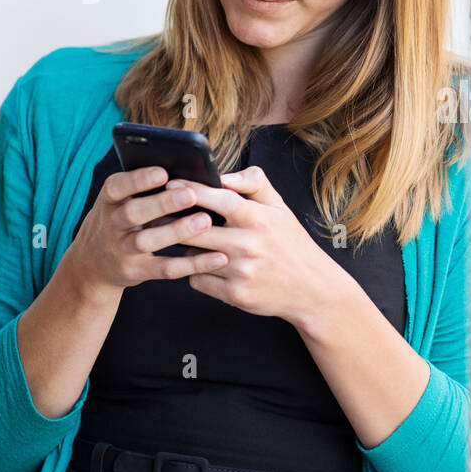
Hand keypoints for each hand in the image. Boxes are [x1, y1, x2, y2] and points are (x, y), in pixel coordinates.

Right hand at [66, 166, 229, 292]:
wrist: (93, 263)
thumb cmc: (121, 220)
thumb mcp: (121, 201)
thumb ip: (144, 188)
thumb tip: (187, 172)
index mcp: (109, 200)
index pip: (117, 187)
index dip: (138, 180)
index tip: (163, 172)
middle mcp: (111, 224)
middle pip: (133, 213)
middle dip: (161, 204)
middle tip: (190, 194)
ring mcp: (121, 250)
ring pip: (147, 241)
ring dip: (176, 231)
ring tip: (205, 221)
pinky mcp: (135, 272)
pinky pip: (165, 269)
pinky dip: (192, 264)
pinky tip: (218, 257)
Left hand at [167, 166, 351, 320]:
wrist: (312, 289)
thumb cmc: (292, 244)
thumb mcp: (281, 208)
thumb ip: (254, 184)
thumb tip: (225, 176)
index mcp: (259, 219)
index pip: (220, 198)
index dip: (192, 190)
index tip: (170, 184)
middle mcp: (249, 245)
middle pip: (195, 230)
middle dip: (173, 221)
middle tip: (158, 215)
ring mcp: (241, 272)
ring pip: (192, 257)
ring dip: (185, 249)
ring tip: (186, 241)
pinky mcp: (235, 295)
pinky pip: (197, 281)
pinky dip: (196, 273)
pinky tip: (205, 267)